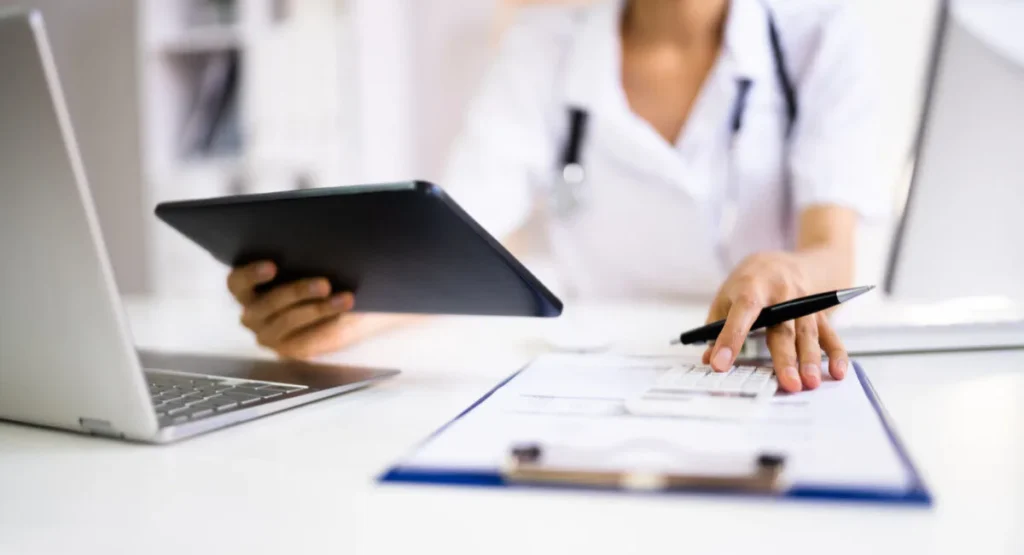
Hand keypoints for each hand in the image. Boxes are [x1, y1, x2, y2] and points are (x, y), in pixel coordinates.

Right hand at [227, 261, 356, 359]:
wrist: (342, 304)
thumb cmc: (318, 275)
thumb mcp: (309, 265)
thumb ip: (303, 261)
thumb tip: (319, 252)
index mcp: (248, 288)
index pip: (237, 282)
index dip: (250, 275)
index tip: (273, 267)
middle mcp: (252, 313)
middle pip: (267, 304)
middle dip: (297, 292)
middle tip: (325, 284)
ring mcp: (268, 334)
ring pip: (287, 321)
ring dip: (318, 309)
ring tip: (345, 299)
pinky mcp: (287, 350)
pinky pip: (304, 340)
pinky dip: (326, 325)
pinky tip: (342, 314)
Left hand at [702, 252, 848, 392]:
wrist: (785, 261)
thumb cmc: (750, 282)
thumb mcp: (726, 295)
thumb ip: (716, 327)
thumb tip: (710, 360)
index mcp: (752, 286)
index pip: (742, 313)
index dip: (731, 338)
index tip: (720, 364)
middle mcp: (782, 293)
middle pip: (783, 329)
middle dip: (786, 358)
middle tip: (788, 384)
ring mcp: (804, 302)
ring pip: (808, 333)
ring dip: (811, 359)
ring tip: (810, 383)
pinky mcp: (819, 312)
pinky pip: (830, 334)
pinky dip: (836, 354)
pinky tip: (837, 372)